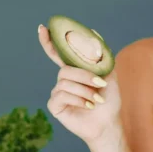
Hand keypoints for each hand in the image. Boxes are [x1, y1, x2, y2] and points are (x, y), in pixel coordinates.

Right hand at [38, 24, 120, 142]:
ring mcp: (57, 93)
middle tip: (101, 85)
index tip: (42, 28)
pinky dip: (78, 99)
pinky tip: (88, 105)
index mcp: (74, 71)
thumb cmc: (109, 100)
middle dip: (85, 76)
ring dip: (85, 90)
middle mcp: (63, 81)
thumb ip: (101, 57)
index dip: (49, 42)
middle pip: (65, 70)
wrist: (108, 123)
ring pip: (65, 83)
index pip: (59, 54)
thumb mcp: (109, 75)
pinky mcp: (55, 105)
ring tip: (96, 100)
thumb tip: (94, 34)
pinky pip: (61, 95)